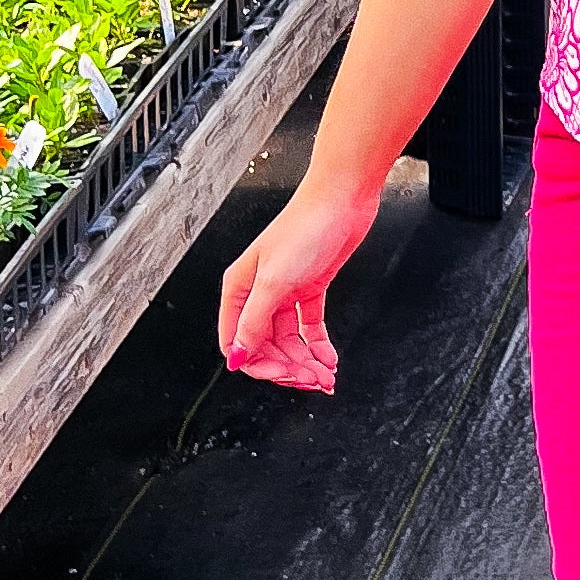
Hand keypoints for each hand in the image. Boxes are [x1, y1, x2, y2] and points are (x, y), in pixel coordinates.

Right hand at [218, 177, 378, 390]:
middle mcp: (258, 292)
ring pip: (289, 340)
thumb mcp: (275, 281)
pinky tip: (329, 359)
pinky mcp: (310, 288)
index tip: (285, 376)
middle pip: (265, 346)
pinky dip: (318, 346)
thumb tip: (237, 357)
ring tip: (326, 376)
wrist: (343, 198)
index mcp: (239, 289)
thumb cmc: (306, 227)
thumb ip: (254, 322)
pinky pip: (308, 327)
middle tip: (313, 381)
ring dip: (306, 362)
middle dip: (289, 367)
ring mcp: (285, 291)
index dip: (259, 364)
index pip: (237, 342)